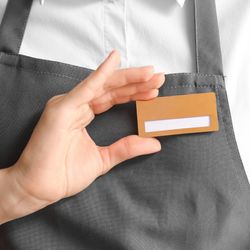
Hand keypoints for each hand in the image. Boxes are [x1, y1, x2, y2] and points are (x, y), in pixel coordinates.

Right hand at [0, 50, 163, 223]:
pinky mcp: (62, 108)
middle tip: (158, 77)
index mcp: (84, 115)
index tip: (154, 91)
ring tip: (148, 73)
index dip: (134, 93)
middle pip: (111, 89)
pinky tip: (115, 60)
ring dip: (126, 77)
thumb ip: (127, 148)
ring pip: (102, 85)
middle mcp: (77, 106)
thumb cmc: (65, 174)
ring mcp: (69, 105)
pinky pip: (85, 88)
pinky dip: (100, 74)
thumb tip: (155, 143)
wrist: (40, 188)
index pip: (113, 98)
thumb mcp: (104, 159)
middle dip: (136, 83)